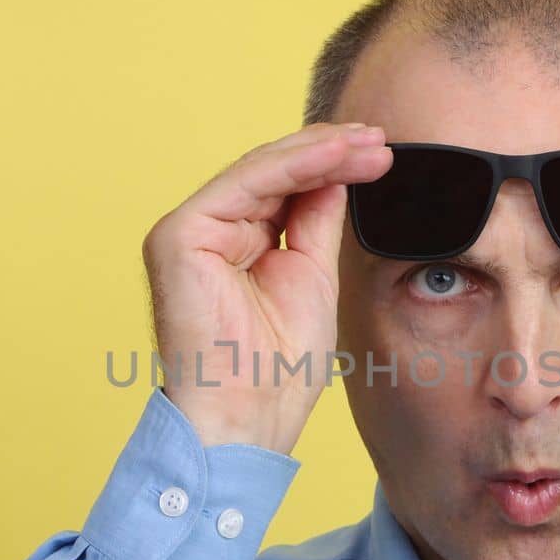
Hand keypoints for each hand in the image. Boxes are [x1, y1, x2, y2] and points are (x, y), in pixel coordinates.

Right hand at [141, 122, 390, 454]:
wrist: (249, 420)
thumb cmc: (276, 371)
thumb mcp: (312, 277)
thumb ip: (316, 221)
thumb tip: (336, 171)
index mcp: (232, 245)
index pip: (283, 190)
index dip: (331, 166)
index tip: (379, 155)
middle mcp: (206, 233)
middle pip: (272, 173)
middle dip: (331, 152)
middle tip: (380, 140)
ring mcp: (188, 231)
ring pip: (261, 170)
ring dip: (320, 152)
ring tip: (368, 144)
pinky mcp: (179, 234)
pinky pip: (245, 183)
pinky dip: (294, 166)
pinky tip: (336, 155)